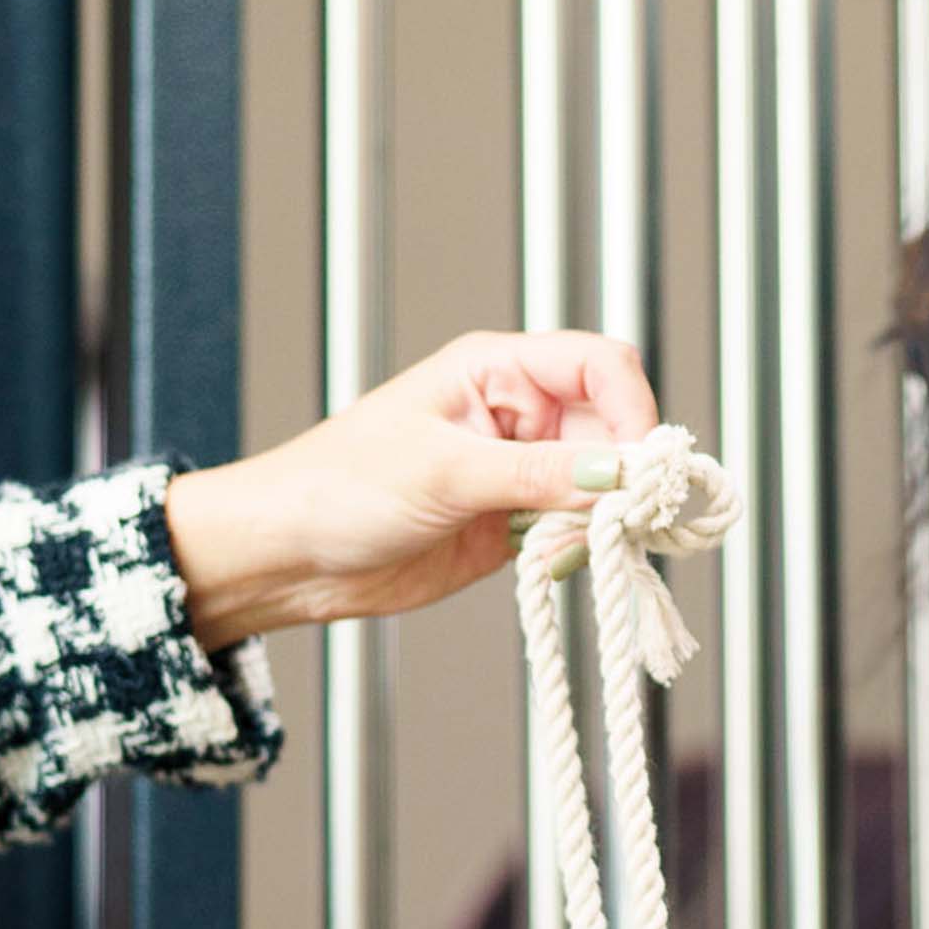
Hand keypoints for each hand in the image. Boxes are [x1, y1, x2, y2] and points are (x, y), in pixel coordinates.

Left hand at [161, 329, 661, 651]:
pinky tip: (549, 562)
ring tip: (569, 543)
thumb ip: (539, 473)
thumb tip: (619, 473)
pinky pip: (578, 529)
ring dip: (604, 517)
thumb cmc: (338, 487)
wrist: (291, 557)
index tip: (637, 470)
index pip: (602, 366)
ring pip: (603, 484)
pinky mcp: (517, 523)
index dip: (633, 412)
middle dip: (625, 473)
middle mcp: (520, 414)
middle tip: (624, 519)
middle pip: (614, 428)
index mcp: (497, 370)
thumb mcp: (444, 472)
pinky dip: (581, 548)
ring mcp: (522, 471)